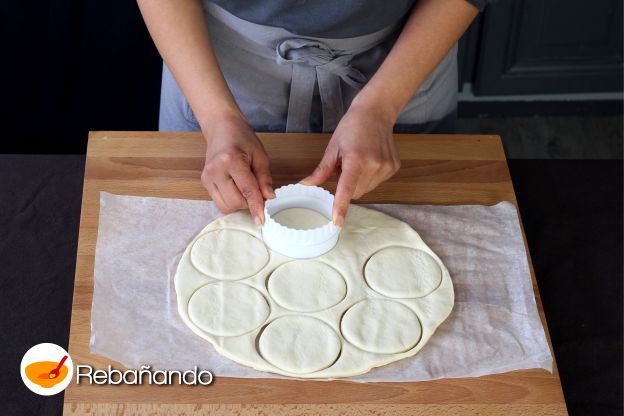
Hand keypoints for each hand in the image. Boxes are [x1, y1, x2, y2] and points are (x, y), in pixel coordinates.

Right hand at [201, 114, 274, 224]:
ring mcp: (207, 177)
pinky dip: (231, 201)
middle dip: (249, 203)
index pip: (247, 190)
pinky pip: (219, 202)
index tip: (261, 220)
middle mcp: (216, 170)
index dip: (256, 207)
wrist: (221, 128)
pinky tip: (236, 188)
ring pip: (226, 206)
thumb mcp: (260, 155)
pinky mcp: (204, 182)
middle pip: (235, 202)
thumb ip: (264, 178)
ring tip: (245, 188)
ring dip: (239, 204)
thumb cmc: (242, 139)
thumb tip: (269, 198)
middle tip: (257, 191)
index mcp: (231, 160)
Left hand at [300, 106, 399, 226]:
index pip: (346, 189)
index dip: (340, 207)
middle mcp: (374, 165)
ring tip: (358, 161)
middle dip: (347, 186)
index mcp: (356, 159)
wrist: (377, 113)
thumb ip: (321, 170)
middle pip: (355, 193)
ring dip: (358, 182)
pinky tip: (369, 160)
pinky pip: (376, 183)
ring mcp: (386, 167)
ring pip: (365, 190)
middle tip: (345, 166)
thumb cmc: (352, 127)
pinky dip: (369, 177)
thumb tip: (305, 186)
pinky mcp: (393, 168)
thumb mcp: (333, 147)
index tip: (337, 222)